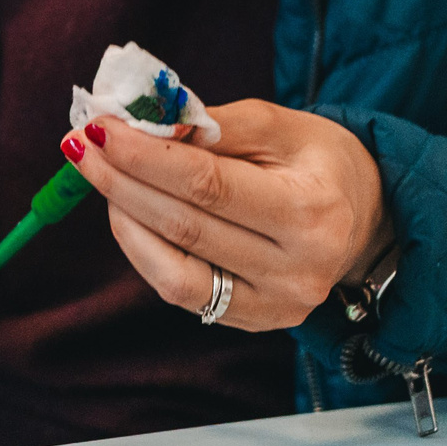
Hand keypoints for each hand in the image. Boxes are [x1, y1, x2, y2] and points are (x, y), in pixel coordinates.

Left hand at [65, 99, 392, 331]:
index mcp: (312, 211)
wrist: (368, 219)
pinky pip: (180, 291)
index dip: (144, 157)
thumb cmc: (318, 163)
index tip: (98, 127)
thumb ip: (214, 124)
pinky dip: (143, 250)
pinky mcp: (254, 321)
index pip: (207, 185)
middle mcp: (298, 270)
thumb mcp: (281, 126)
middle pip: (184, 226)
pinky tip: (127, 213)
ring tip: (99, 175)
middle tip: (78, 146)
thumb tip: (144, 123)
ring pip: (173, 271)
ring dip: (122, 219)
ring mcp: (277, 305)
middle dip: (119, 182)